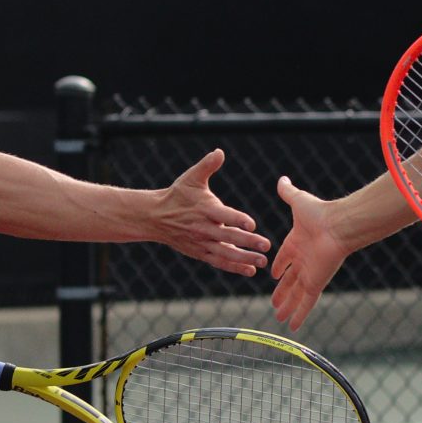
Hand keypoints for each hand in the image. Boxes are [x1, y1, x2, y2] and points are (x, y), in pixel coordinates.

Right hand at [153, 148, 269, 276]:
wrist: (155, 217)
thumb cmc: (177, 195)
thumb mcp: (191, 178)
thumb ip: (207, 166)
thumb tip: (220, 152)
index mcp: (204, 209)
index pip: (223, 215)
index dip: (237, 220)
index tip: (252, 224)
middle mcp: (203, 228)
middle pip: (228, 237)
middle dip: (248, 242)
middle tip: (266, 246)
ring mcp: (202, 243)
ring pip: (225, 253)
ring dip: (244, 259)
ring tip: (262, 262)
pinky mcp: (200, 253)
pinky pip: (219, 262)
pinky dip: (234, 267)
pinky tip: (250, 270)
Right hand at [269, 175, 352, 331]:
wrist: (338, 224)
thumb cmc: (320, 212)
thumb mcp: (298, 201)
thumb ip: (288, 192)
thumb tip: (281, 179)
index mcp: (296, 243)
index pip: (285, 259)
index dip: (279, 267)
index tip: (273, 275)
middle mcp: (303, 260)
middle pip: (290, 281)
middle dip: (282, 293)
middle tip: (274, 304)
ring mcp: (309, 273)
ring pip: (295, 295)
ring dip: (288, 307)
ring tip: (279, 318)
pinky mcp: (315, 282)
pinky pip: (306, 302)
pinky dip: (299, 315)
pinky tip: (293, 327)